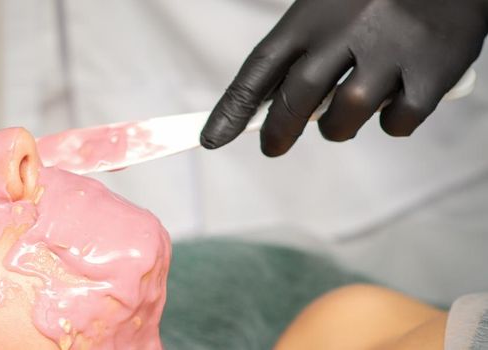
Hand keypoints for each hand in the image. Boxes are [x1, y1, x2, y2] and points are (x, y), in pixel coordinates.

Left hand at [201, 0, 487, 155]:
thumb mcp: (329, 5)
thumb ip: (304, 49)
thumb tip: (272, 105)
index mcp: (314, 11)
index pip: (260, 68)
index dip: (232, 109)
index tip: (212, 139)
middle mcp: (349, 28)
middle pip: (297, 98)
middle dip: (278, 131)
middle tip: (273, 147)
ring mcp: (393, 49)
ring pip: (346, 115)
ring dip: (338, 128)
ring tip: (343, 120)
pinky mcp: (434, 69)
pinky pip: (400, 120)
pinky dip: (393, 124)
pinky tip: (395, 106)